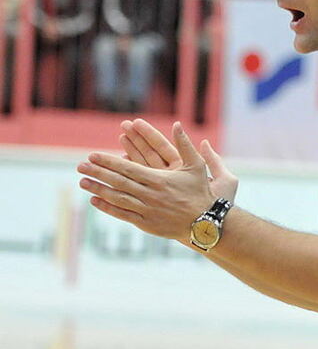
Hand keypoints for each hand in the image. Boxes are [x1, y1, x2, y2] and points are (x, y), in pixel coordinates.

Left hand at [78, 122, 215, 241]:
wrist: (206, 222)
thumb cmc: (201, 192)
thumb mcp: (197, 166)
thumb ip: (185, 145)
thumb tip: (177, 124)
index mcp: (159, 179)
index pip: (128, 168)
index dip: (108, 161)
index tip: (93, 155)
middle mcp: (150, 195)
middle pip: (118, 182)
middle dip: (97, 173)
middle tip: (80, 165)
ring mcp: (147, 210)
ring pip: (117, 198)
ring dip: (98, 189)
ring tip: (82, 182)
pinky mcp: (146, 223)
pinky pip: (123, 214)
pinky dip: (108, 207)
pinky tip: (95, 201)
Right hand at [120, 118, 237, 202]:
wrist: (213, 225)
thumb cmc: (219, 204)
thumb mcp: (224, 181)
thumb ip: (214, 161)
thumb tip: (205, 142)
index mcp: (187, 169)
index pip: (165, 148)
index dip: (151, 135)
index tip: (137, 123)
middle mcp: (173, 177)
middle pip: (152, 154)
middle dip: (137, 140)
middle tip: (124, 126)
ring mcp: (164, 188)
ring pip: (143, 168)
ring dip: (131, 154)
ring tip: (119, 139)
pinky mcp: (157, 200)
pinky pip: (141, 185)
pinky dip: (130, 176)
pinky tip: (118, 166)